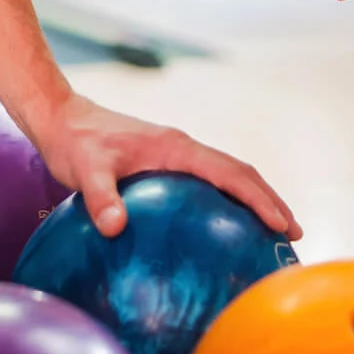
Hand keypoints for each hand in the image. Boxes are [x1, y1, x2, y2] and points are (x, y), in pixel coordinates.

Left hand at [31, 91, 300, 241]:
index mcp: (176, 147)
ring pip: (226, 176)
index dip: (259, 198)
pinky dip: (225, 202)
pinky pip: (206, 183)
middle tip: (293, 236)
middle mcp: (183, 148)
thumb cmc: (74, 143)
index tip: (282, 225)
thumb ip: (101, 197)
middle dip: (270, 201)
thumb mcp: (85, 171)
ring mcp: (175, 154)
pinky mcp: (164, 162)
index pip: (230, 173)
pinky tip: (218, 233)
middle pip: (239, 173)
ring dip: (253, 200)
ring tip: (270, 235)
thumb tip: (115, 228)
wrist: (61, 118)